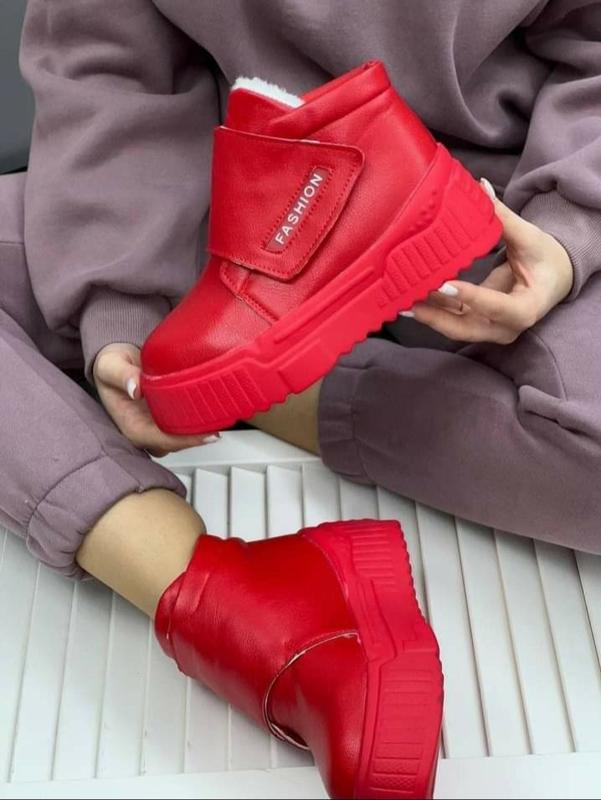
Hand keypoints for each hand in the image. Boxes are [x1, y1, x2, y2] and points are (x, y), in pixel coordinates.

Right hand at [93, 342, 217, 456]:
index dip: (185, 440)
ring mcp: (159, 426)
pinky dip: (201, 419)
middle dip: (198, 436)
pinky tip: (216, 411)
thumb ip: (121, 375)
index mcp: (132, 427)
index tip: (206, 434)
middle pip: (177, 443)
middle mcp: (147, 431)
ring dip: (202, 429)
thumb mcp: (110, 365)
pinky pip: (187, 424)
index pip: (161, 441)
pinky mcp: (168, 417)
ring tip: (222, 416)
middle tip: (221, 422)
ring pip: (184, 436)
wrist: (117, 361)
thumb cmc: (112, 365)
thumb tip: (135, 388)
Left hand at [405, 180, 573, 343]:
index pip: (499, 307)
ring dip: (428, 314)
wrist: (553, 279)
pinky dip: (432, 310)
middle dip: (437, 316)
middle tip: (410, 298)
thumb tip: (481, 187)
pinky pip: (451, 320)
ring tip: (401, 298)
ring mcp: (490, 329)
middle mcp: (507, 328)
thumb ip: (503, 218)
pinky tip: (410, 298)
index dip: (473, 298)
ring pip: (454, 327)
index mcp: (527, 308)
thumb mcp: (529, 238)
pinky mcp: (477, 324)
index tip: (446, 285)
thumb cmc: (545, 259)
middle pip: (468, 327)